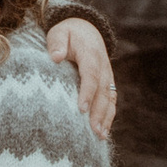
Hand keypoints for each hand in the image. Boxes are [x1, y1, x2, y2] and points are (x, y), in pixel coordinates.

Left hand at [47, 15, 117, 140]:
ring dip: (106, 118)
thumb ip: (57, 43)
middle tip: (93, 131)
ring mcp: (108, 77)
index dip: (87, 92)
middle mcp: (103, 67)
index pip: (91, 75)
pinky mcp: (108, 85)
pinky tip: (103, 133)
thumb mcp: (59, 32)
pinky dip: (109, 117)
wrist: (86, 30)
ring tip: (100, 136)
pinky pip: (111, 101)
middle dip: (99, 112)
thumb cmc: (68, 34)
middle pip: (103, 92)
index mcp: (91, 54)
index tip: (81, 109)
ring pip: (110, 99)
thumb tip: (56, 57)